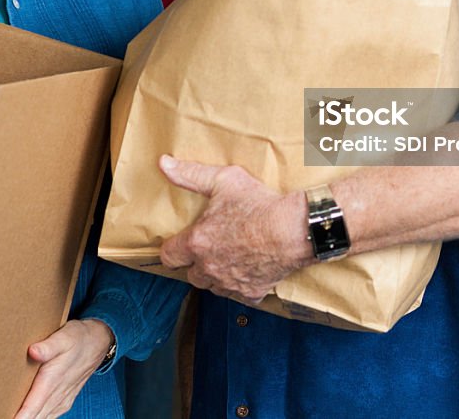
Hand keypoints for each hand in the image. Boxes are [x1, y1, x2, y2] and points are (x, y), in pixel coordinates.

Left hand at [13, 318, 113, 418]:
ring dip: (26, 417)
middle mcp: (56, 397)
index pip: (30, 410)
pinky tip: (25, 414)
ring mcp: (61, 402)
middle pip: (33, 418)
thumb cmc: (78, 338)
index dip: (17, 418)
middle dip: (18, 418)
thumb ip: (48, 346)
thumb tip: (33, 351)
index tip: (4, 416)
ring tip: (8, 412)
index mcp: (52, 382)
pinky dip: (35, 417)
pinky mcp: (63, 402)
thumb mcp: (64, 336)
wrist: (98, 342)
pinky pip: (47, 417)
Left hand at [158, 155, 309, 303]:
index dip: (173, 249)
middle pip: (191, 274)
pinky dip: (242, 284)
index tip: (180, 245)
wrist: (293, 229)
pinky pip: (239, 294)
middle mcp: (209, 268)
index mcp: (197, 243)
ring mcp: (230, 283)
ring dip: (217, 275)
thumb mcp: (223, 180)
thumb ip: (190, 174)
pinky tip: (249, 269)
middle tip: (211, 247)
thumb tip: (165, 163)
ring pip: (213, 286)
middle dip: (197, 262)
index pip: (169, 256)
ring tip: (229, 257)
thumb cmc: (259, 204)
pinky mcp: (251, 292)